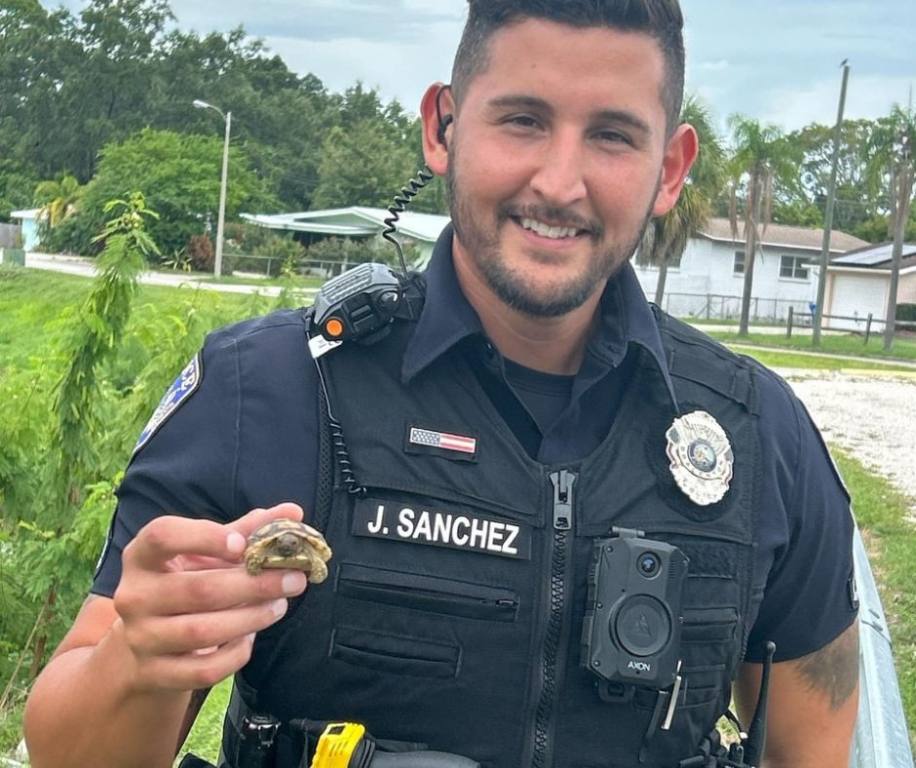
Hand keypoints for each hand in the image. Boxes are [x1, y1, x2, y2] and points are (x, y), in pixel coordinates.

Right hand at [112, 503, 308, 692]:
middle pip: (198, 589)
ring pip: (202, 632)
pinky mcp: (154, 674)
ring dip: (251, 618)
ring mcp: (141, 638)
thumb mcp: (207, 554)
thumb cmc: (186, 582)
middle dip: (254, 585)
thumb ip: (247, 532)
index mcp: (142, 556)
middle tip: (294, 579)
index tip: (242, 545)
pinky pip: (204, 670)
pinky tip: (251, 637)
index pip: (162, 535)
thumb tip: (293, 512)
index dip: (204, 536)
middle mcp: (134, 596)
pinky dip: (235, 654)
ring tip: (280, 605)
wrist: (147, 642)